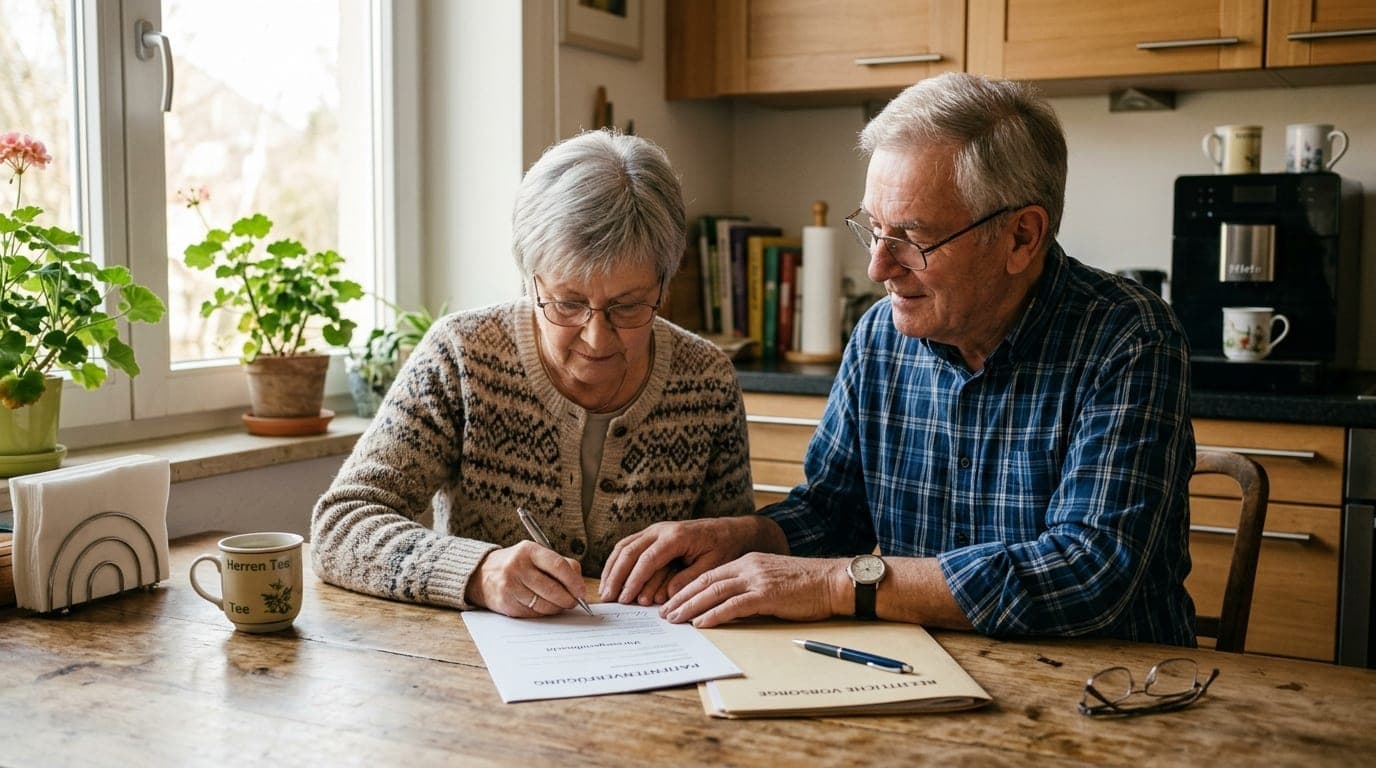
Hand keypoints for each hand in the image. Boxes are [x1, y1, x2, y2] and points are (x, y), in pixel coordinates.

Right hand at [466, 541, 585, 616]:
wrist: (482, 574)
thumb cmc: (517, 564)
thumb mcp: (536, 555)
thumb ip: (560, 564)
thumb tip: (578, 585)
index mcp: (529, 550)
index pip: (559, 566)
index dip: (574, 581)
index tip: (581, 591)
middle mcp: (517, 567)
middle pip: (552, 589)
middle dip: (568, 598)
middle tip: (575, 602)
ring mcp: (510, 586)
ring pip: (544, 604)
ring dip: (557, 607)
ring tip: (560, 604)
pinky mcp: (506, 603)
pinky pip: (533, 613)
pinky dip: (543, 612)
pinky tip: (543, 606)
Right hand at [600, 516, 778, 604]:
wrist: (729, 530)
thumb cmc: (723, 548)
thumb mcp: (713, 565)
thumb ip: (690, 578)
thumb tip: (667, 594)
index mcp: (676, 536)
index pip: (647, 560)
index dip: (634, 580)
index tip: (625, 599)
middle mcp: (661, 529)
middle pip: (630, 552)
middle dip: (616, 576)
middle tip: (608, 598)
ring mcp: (654, 530)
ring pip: (624, 547)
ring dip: (612, 568)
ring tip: (604, 590)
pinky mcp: (652, 534)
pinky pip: (628, 545)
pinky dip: (617, 561)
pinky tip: (611, 577)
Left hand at [659, 553, 848, 627]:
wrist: (832, 581)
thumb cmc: (805, 586)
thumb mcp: (771, 581)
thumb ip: (749, 589)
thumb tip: (727, 607)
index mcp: (747, 562)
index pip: (708, 574)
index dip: (686, 588)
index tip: (670, 601)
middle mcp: (748, 566)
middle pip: (705, 581)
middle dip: (681, 598)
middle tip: (664, 613)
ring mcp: (757, 579)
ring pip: (714, 592)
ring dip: (691, 607)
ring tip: (674, 619)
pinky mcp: (767, 594)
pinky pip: (734, 605)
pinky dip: (714, 614)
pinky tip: (700, 623)